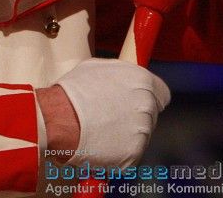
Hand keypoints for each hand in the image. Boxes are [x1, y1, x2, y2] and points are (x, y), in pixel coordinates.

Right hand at [39, 58, 169, 168]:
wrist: (59, 118)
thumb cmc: (73, 91)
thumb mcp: (98, 68)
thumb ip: (120, 75)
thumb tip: (125, 79)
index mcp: (143, 81)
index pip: (162, 95)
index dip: (149, 98)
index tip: (135, 103)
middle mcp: (148, 107)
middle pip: (150, 116)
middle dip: (133, 118)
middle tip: (109, 118)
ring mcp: (142, 133)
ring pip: (138, 136)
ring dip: (124, 136)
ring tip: (99, 131)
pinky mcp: (133, 155)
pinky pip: (128, 155)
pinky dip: (116, 153)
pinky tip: (98, 145)